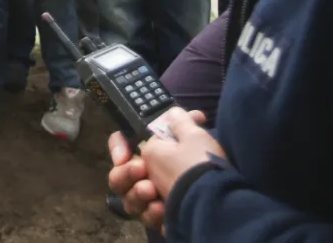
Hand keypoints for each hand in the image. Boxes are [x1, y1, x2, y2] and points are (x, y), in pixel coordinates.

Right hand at [108, 109, 209, 230]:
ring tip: (151, 191)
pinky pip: (145, 216)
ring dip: (137, 194)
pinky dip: (152, 212)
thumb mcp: (189, 136)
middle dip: (125, 174)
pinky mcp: (162, 219)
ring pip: (129, 198)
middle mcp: (152, 177)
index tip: (123, 155)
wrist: (215, 202)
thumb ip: (178, 122)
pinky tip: (162, 208)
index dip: (118, 148)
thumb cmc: (197, 165)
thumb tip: (195, 113)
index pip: (123, 147)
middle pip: (119, 177)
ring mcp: (156, 200)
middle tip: (140, 170)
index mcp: (156, 154)